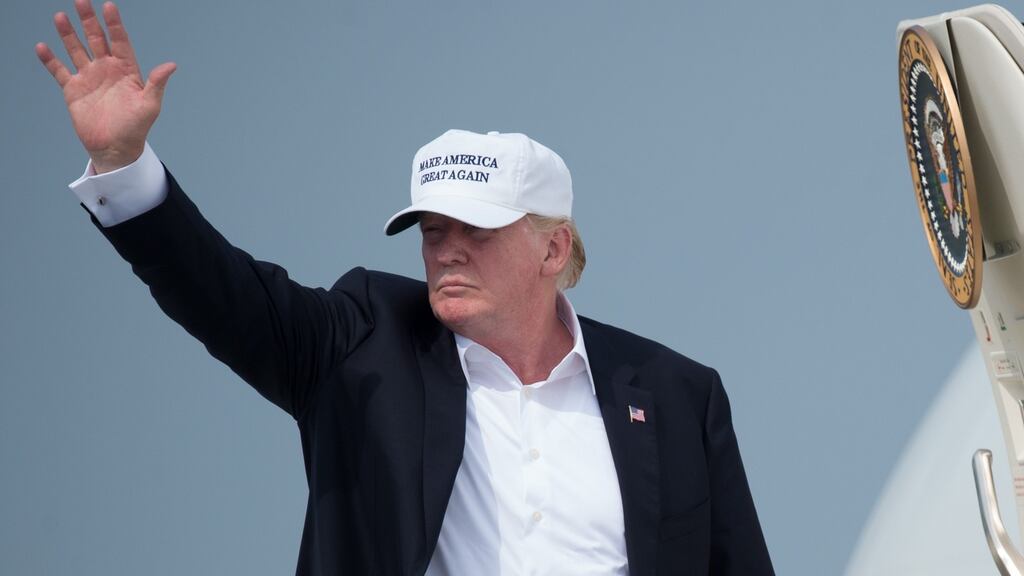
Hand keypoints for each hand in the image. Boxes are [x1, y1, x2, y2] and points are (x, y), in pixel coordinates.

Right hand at [36, 0, 175, 172]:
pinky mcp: (74, 90)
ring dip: (68, 34)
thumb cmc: (136, 128)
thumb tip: (172, 65)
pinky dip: (50, 60)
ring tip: (60, 16)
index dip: (114, 24)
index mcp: (126, 70)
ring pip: (76, 50)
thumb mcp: (150, 105)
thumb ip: (157, 83)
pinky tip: (42, 47)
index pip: (119, 41)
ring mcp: (89, 78)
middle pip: (96, 39)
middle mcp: (107, 69)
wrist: (116, 149)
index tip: (109, 6)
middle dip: (89, 20)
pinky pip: (59, 71)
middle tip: (81, 1)